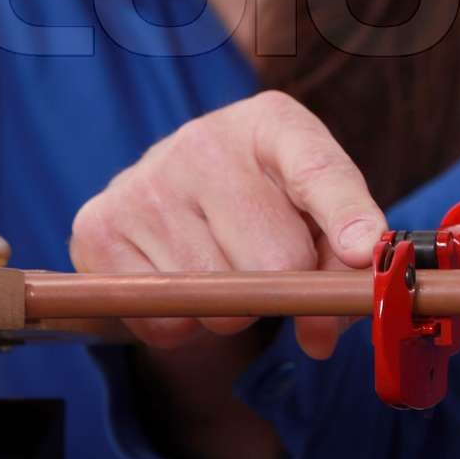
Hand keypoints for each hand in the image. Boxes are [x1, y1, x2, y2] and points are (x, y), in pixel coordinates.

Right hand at [69, 90, 385, 358]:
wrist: (178, 188)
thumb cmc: (265, 203)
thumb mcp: (313, 212)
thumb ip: (336, 267)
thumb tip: (322, 334)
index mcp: (274, 124)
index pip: (317, 171)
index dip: (346, 215)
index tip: (360, 252)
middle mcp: (205, 141)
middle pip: (275, 261)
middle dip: (284, 285)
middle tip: (268, 263)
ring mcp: (145, 181)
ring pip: (219, 299)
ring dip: (232, 308)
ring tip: (221, 263)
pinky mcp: (98, 226)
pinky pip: (166, 320)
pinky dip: (184, 322)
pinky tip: (180, 276)